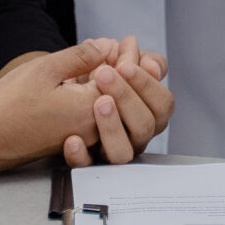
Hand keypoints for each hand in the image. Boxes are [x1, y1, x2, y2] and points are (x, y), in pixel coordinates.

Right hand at [0, 41, 125, 173]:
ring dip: (110, 83)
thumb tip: (107, 46)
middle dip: (124, 69)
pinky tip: (87, 79)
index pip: (123, 80)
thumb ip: (81, 56)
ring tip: (107, 59)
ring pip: (108, 106)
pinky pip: (93, 116)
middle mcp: (92, 129)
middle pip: (121, 95)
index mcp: (90, 110)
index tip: (127, 40)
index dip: (127, 57)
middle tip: (126, 47)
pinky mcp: (70, 141)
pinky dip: (95, 95)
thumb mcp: (46, 69)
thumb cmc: (8, 104)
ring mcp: (82, 138)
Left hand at [57, 37, 175, 166]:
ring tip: (97, 103)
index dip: (147, 85)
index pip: (163, 104)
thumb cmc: (97, 77)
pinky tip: (72, 139)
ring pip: (123, 152)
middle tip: (104, 75)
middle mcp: (136, 136)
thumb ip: (139, 59)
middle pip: (146, 126)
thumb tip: (152, 66)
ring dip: (112, 127)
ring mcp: (113, 151)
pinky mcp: (87, 163)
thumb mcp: (118, 62)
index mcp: (150, 113)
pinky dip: (81, 154)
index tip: (124, 65)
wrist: (60, 95)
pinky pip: (87, 166)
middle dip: (126, 98)